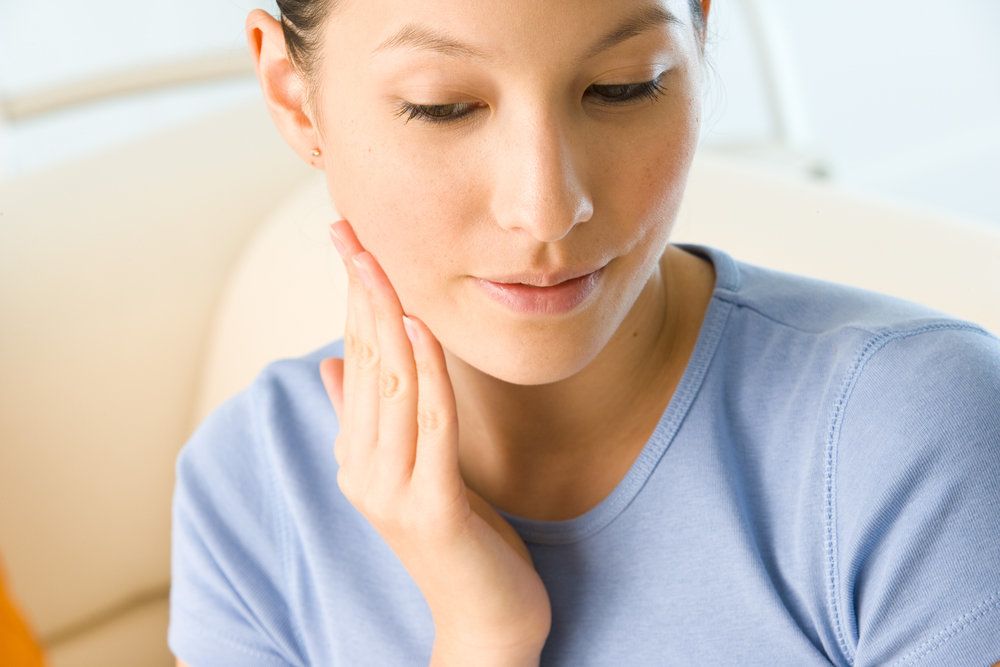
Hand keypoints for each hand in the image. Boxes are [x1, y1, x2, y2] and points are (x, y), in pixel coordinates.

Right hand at [318, 219, 551, 652]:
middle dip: (359, 293)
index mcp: (358, 454)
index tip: (349, 242)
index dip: (351, 299)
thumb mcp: (409, 469)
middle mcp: (364, 468)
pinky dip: (427, 375)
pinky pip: (431, 427)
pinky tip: (423, 330)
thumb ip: (368, 419)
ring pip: (390, 387)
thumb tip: (331, 362)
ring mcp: (393, 491)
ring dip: (387, 320)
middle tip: (350, 231)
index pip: (353, 360)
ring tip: (382, 263)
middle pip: (363, 363)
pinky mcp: (432, 508)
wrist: (484, 618)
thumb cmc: (456, 538)